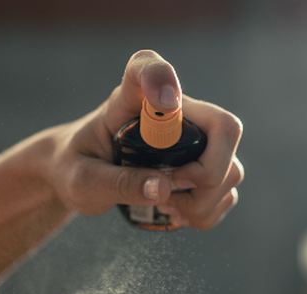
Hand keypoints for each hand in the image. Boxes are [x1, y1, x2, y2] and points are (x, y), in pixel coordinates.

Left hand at [40, 49, 243, 229]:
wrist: (81, 175)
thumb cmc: (75, 168)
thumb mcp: (83, 181)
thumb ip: (117, 182)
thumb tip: (163, 188)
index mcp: (130, 99)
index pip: (148, 68)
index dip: (162, 78)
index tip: (166, 103)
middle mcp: (174, 112)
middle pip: (224, 128)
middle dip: (207, 174)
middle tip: (168, 192)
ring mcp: (194, 138)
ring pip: (231, 168)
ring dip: (204, 202)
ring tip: (166, 208)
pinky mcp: (204, 164)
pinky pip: (226, 191)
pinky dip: (207, 211)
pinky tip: (177, 212)